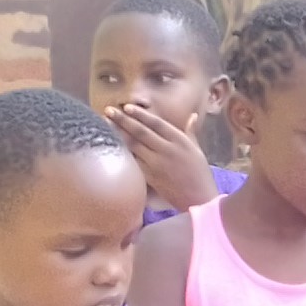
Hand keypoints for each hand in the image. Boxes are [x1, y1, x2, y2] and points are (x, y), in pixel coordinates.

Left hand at [103, 103, 219, 209]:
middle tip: (108, 110)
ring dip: (118, 133)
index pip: (156, 123)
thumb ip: (191, 132)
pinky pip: (133, 161)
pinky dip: (122, 152)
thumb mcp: (198, 150)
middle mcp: (167, 149)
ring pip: (133, 145)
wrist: (199, 199)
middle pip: (141, 131)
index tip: (127, 106)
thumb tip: (193, 116)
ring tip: (105, 124)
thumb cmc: (200, 174)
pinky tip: (111, 145)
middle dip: (123, 120)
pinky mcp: (150, 176)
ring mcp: (157, 164)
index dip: (140, 114)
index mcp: (180, 140)